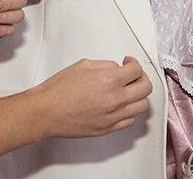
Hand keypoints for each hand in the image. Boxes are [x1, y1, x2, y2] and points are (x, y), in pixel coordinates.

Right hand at [35, 56, 153, 136]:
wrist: (46, 111)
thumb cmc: (59, 90)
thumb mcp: (84, 65)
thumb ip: (106, 65)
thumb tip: (117, 69)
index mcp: (110, 80)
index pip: (137, 70)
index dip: (134, 63)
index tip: (129, 63)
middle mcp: (115, 99)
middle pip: (146, 88)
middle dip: (141, 78)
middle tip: (133, 76)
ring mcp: (112, 116)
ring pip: (142, 106)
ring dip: (138, 96)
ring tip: (128, 91)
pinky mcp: (107, 129)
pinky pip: (129, 121)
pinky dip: (129, 112)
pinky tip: (120, 106)